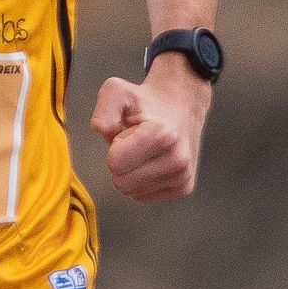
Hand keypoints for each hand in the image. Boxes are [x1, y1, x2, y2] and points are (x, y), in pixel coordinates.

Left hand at [91, 65, 209, 201]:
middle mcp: (176, 158)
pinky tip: (154, 161)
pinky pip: (144, 196)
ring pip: (132, 192)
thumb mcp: (117, 91)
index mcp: (160, 135)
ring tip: (146, 151)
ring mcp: (182, 175)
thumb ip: (103, 112)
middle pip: (122, 183)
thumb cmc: (146, 101)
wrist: (182, 104)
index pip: (115, 164)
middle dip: (122, 164)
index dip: (115, 147)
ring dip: (133, 172)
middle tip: (135, 144)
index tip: (128, 134)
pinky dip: (144, 181)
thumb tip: (104, 133)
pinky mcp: (184, 187)